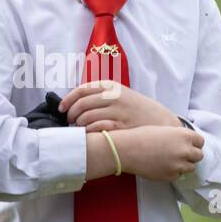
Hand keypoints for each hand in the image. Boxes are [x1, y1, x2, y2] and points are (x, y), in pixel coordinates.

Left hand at [60, 80, 181, 131]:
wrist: (160, 120)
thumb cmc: (134, 109)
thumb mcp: (120, 94)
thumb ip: (100, 94)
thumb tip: (73, 101)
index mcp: (111, 87)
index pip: (81, 90)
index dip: (67, 100)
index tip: (61, 109)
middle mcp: (114, 97)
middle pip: (81, 105)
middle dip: (70, 115)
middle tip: (70, 121)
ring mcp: (117, 112)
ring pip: (86, 117)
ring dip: (78, 125)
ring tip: (79, 129)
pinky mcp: (120, 127)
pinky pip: (96, 129)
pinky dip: (88, 132)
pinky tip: (89, 134)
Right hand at [110, 126, 204, 181]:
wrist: (128, 149)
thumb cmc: (142, 136)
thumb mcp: (165, 130)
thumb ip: (178, 137)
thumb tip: (186, 144)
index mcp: (184, 135)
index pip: (201, 142)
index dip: (194, 143)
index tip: (189, 145)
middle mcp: (185, 150)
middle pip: (199, 156)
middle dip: (191, 155)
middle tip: (180, 154)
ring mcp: (179, 165)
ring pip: (190, 167)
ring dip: (184, 164)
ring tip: (171, 160)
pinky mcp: (171, 176)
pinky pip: (178, 175)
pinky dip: (173, 171)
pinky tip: (162, 165)